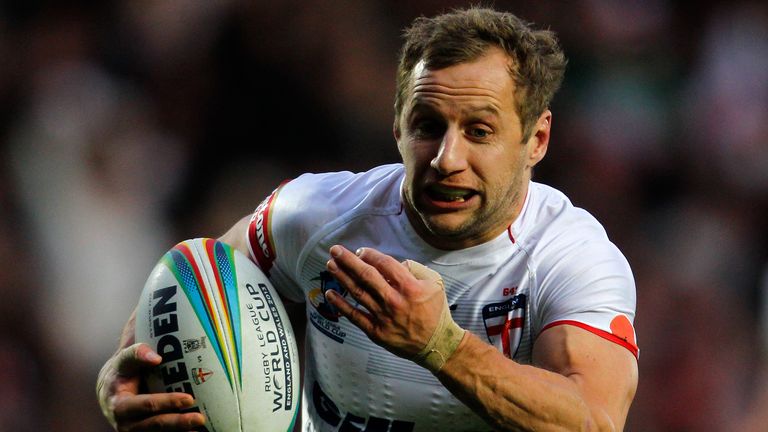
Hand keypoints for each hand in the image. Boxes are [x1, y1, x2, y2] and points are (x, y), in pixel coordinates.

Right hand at [96, 343, 205, 430]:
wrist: (110, 391)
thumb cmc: (121, 372)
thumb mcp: (124, 360)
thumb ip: (137, 353)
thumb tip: (156, 357)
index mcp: (120, 405)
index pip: (147, 404)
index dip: (168, 403)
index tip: (188, 399)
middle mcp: (126, 423)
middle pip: (155, 424)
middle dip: (178, 422)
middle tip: (200, 418)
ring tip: (201, 426)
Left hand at [324, 245, 446, 358]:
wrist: (436, 344)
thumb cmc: (435, 311)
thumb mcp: (434, 283)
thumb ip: (414, 269)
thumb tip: (394, 263)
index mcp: (410, 287)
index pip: (384, 264)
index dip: (369, 255)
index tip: (360, 251)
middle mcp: (394, 301)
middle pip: (366, 275)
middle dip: (348, 260)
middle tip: (334, 250)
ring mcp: (383, 317)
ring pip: (358, 293)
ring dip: (342, 277)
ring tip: (330, 265)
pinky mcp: (376, 332)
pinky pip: (355, 316)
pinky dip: (341, 304)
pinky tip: (330, 293)